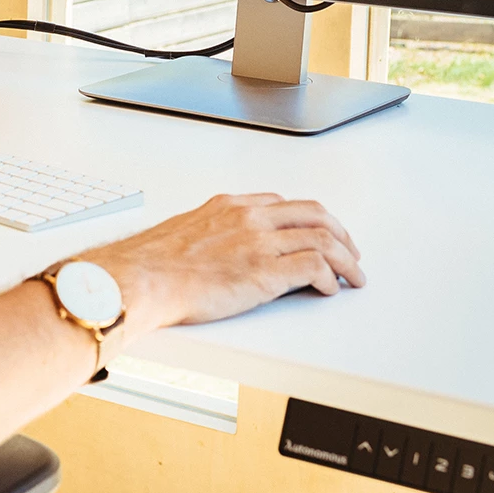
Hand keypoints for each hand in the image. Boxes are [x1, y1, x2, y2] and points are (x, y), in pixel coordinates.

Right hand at [80, 193, 363, 337]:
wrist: (140, 278)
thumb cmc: (150, 264)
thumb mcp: (183, 233)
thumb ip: (208, 234)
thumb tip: (215, 250)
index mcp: (229, 206)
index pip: (282, 203)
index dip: (308, 219)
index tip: (316, 232)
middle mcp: (249, 218)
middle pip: (313, 214)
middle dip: (338, 232)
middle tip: (349, 251)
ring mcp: (259, 243)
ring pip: (322, 238)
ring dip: (345, 258)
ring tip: (353, 275)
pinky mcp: (265, 273)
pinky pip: (314, 267)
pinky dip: (330, 277)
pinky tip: (329, 289)